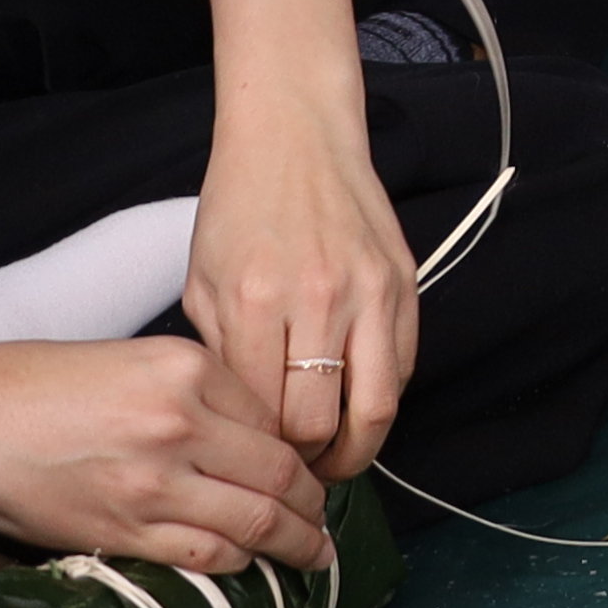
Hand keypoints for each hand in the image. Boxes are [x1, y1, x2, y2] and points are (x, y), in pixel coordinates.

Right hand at [0, 337, 334, 575]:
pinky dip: (239, 564)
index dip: (301, 452)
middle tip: (324, 522)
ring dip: (294, 543)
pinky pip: (206, 555)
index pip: (274, 419)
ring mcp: (156, 480)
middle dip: (312, 504)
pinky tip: (251, 567)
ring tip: (312, 554)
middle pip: (279, 473)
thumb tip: (241, 437)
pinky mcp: (125, 529)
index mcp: (186, 368)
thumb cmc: (30, 385)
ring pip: (255, 520)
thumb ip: (189, 393)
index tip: (311, 470)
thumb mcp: (127, 362)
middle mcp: (182, 421)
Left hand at [184, 102, 422, 483]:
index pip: (264, 417)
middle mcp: (317, 299)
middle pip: (320, 425)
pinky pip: (404, 369)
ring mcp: (369, 292)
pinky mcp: (404, 285)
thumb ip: (224, 356)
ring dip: (356, 449)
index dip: (261, 455)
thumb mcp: (203, 283)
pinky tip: (357, 405)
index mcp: (253, 301)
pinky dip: (382, 400)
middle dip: (305, 463)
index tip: (257, 466)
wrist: (296, 136)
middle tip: (295, 471)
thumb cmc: (240, 207)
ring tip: (335, 458)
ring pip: (376, 410)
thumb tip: (247, 425)